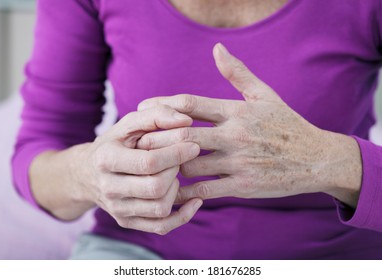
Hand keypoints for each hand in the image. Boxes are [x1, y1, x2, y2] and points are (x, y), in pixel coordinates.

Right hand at [74, 105, 201, 234]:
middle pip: (156, 187)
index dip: (176, 153)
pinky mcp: (126, 222)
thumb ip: (156, 115)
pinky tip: (193, 200)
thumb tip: (187, 121)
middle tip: (180, 158)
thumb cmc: (114, 144)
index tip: (193, 145)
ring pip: (160, 207)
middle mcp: (108, 188)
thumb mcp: (128, 124)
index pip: (149, 162)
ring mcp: (117, 209)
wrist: (87, 173)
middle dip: (176, 170)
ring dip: (176, 189)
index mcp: (107, 159)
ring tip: (172, 174)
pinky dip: (183, 216)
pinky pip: (161, 227)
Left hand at [136, 43, 361, 206]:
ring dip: (168, 165)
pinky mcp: (244, 186)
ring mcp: (239, 162)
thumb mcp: (264, 95)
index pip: (190, 103)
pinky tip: (173, 189)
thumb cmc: (286, 125)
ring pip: (190, 164)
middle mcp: (235, 135)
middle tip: (137, 141)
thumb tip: (216, 48)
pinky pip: (205, 190)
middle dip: (156, 138)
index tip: (143, 108)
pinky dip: (185, 191)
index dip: (161, 105)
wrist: (316, 158)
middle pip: (183, 133)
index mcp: (237, 111)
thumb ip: (238, 73)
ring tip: (153, 165)